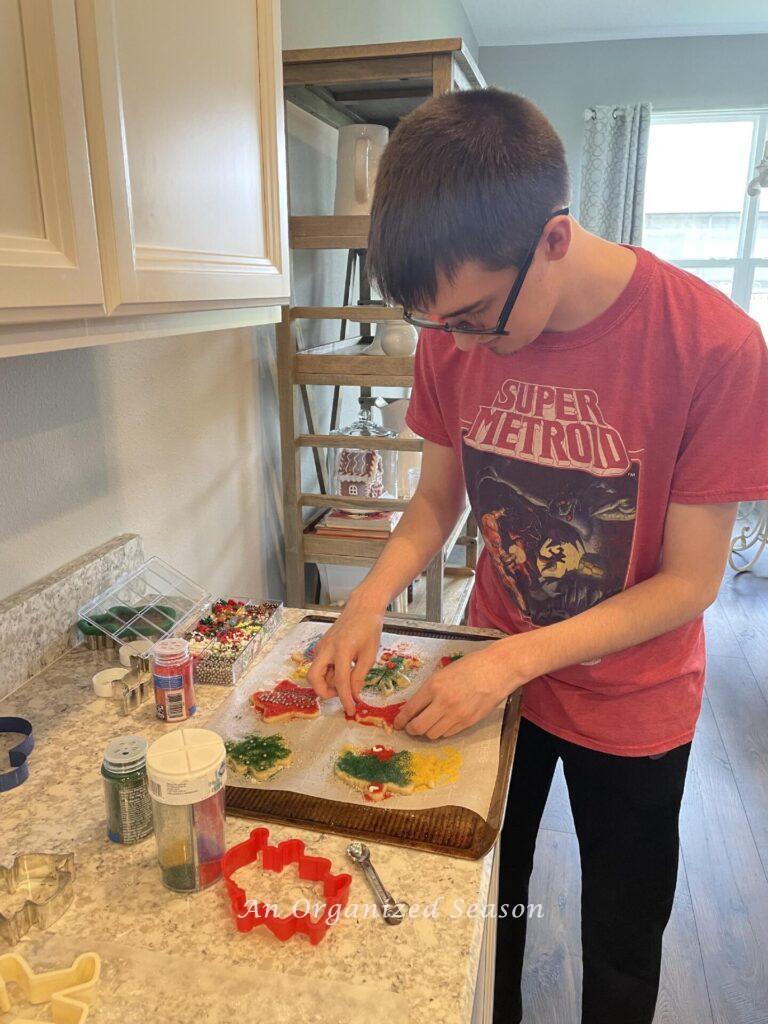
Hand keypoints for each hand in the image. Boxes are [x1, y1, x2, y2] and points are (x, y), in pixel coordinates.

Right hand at [306, 598, 384, 715]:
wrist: (362, 608)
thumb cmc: (369, 629)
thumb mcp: (369, 654)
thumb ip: (359, 676)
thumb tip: (354, 695)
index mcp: (342, 649)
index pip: (340, 681)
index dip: (345, 699)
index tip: (350, 710)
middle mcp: (327, 648)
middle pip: (313, 678)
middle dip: (324, 692)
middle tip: (340, 694)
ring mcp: (321, 645)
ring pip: (316, 672)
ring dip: (327, 682)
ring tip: (347, 679)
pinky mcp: (321, 645)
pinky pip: (319, 664)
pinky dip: (327, 672)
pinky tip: (342, 670)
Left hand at [393, 640, 528, 738]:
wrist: (497, 669)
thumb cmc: (471, 666)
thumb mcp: (444, 672)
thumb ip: (429, 690)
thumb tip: (414, 705)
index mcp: (433, 686)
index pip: (410, 709)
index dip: (401, 720)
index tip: (398, 724)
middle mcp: (442, 702)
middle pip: (418, 727)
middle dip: (411, 729)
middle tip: (410, 727)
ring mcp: (456, 714)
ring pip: (432, 734)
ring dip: (427, 731)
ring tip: (429, 724)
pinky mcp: (468, 722)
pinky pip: (448, 733)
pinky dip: (442, 730)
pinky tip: (444, 722)